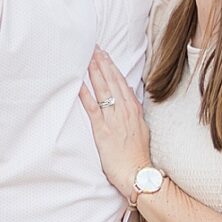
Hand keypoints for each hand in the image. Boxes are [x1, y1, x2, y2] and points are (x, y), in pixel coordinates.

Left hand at [78, 48, 151, 196]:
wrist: (138, 174)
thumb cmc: (138, 156)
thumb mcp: (142, 129)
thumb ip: (135, 110)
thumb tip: (128, 92)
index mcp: (134, 110)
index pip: (122, 83)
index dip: (112, 68)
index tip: (105, 55)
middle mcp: (125, 111)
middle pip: (113, 82)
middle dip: (103, 63)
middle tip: (94, 48)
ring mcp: (114, 120)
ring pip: (104, 91)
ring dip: (95, 73)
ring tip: (88, 57)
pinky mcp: (103, 130)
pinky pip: (93, 108)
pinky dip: (86, 95)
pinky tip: (79, 84)